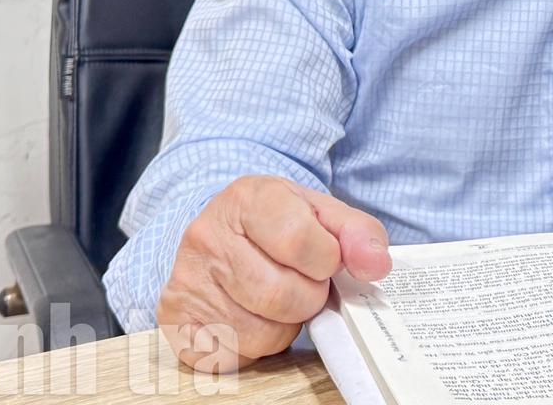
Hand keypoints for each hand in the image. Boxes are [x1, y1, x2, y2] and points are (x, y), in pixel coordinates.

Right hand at [157, 175, 392, 371]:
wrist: (219, 231)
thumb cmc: (276, 223)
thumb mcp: (319, 211)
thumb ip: (357, 233)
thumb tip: (376, 265)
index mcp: (247, 198)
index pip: (298, 240)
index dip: (325, 260)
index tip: (325, 259)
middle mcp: (207, 237)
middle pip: (282, 294)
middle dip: (309, 297)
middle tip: (303, 282)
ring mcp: (186, 281)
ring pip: (261, 332)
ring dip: (284, 324)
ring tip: (276, 297)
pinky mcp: (175, 322)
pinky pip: (234, 355)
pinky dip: (255, 344)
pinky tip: (251, 315)